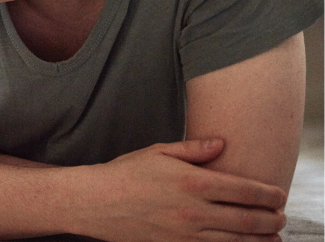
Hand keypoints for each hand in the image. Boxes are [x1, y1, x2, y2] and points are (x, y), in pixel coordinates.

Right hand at [73, 138, 286, 240]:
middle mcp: (193, 210)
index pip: (246, 190)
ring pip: (235, 241)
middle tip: (280, 218)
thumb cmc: (124, 174)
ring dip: (259, 240)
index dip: (270, 195)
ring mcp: (184, 233)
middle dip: (272, 220)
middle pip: (248, 219)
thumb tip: (222, 144)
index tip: (279, 196)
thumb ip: (194, 149)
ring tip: (272, 237)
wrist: (93, 202)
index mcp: (193, 182)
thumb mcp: (158, 152)